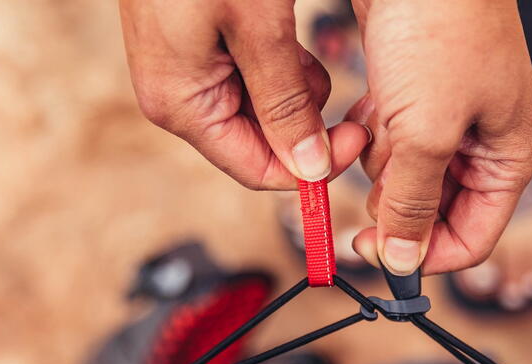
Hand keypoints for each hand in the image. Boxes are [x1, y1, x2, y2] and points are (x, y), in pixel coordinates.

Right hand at [119, 0, 368, 189]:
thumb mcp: (259, 26)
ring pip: (256, 112)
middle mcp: (177, 98)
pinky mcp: (195, 46)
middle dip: (303, 127)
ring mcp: (183, 71)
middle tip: (345, 99)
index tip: (354, 140)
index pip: (255, 169)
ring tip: (306, 53)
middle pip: (256, 143)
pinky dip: (278, 69)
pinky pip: (246, 78)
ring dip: (294, 96)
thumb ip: (286, 103)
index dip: (310, 167)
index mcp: (182, 104)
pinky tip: (290, 42)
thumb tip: (312, 169)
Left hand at [347, 0, 531, 274]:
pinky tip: (375, 104)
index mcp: (508, 160)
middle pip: (434, 213)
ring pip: (406, 182)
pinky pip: (390, 146)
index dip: (423, 256)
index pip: (470, 241)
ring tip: (383, 123)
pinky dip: (374, 136)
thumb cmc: (439, 28)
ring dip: (382, 167)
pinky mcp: (418, 101)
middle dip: (398, 204)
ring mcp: (450, 123)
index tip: (376, 252)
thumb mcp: (426, 132)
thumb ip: (414, 203)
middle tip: (372, 182)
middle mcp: (483, 147)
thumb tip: (403, 261)